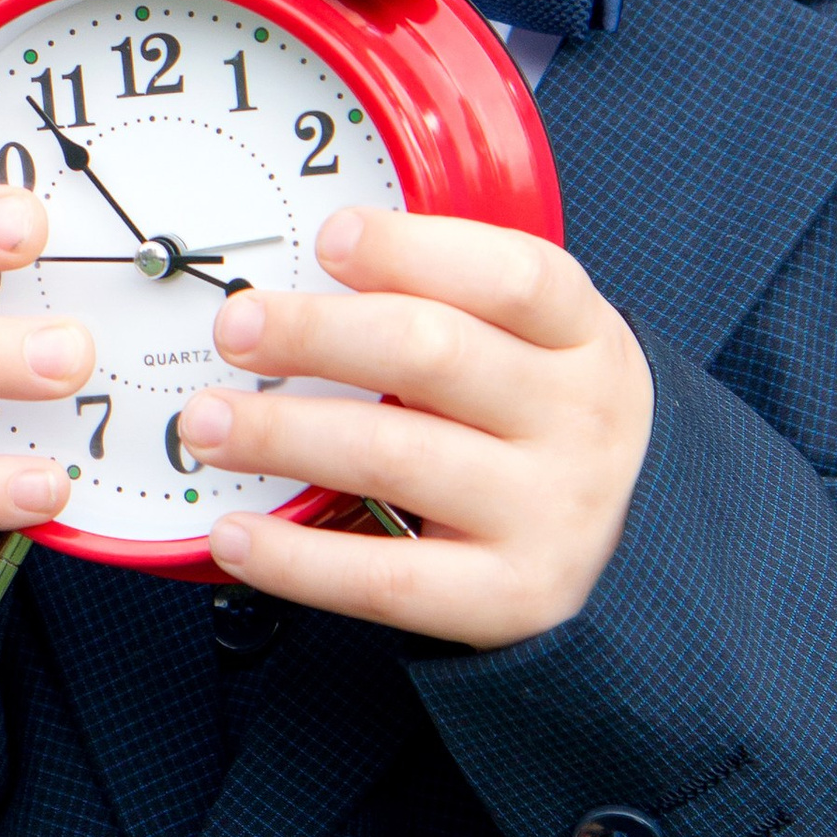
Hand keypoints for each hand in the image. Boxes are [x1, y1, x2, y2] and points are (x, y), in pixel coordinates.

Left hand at [177, 209, 652, 649]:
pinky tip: (237, 531)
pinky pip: (386, 576)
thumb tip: (305, 272)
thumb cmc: (542, 425)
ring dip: (281, 433)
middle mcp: (577, 420)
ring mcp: (548, 512)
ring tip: (207, 423)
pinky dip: (296, 556)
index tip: (328, 240)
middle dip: (316, 334)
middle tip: (237, 328)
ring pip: (394, 457)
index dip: (413, 251)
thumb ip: (449, 302)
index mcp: (583, 338)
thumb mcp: (537, 347)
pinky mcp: (508, 596)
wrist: (628, 550)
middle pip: (434, 354)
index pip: (514, 275)